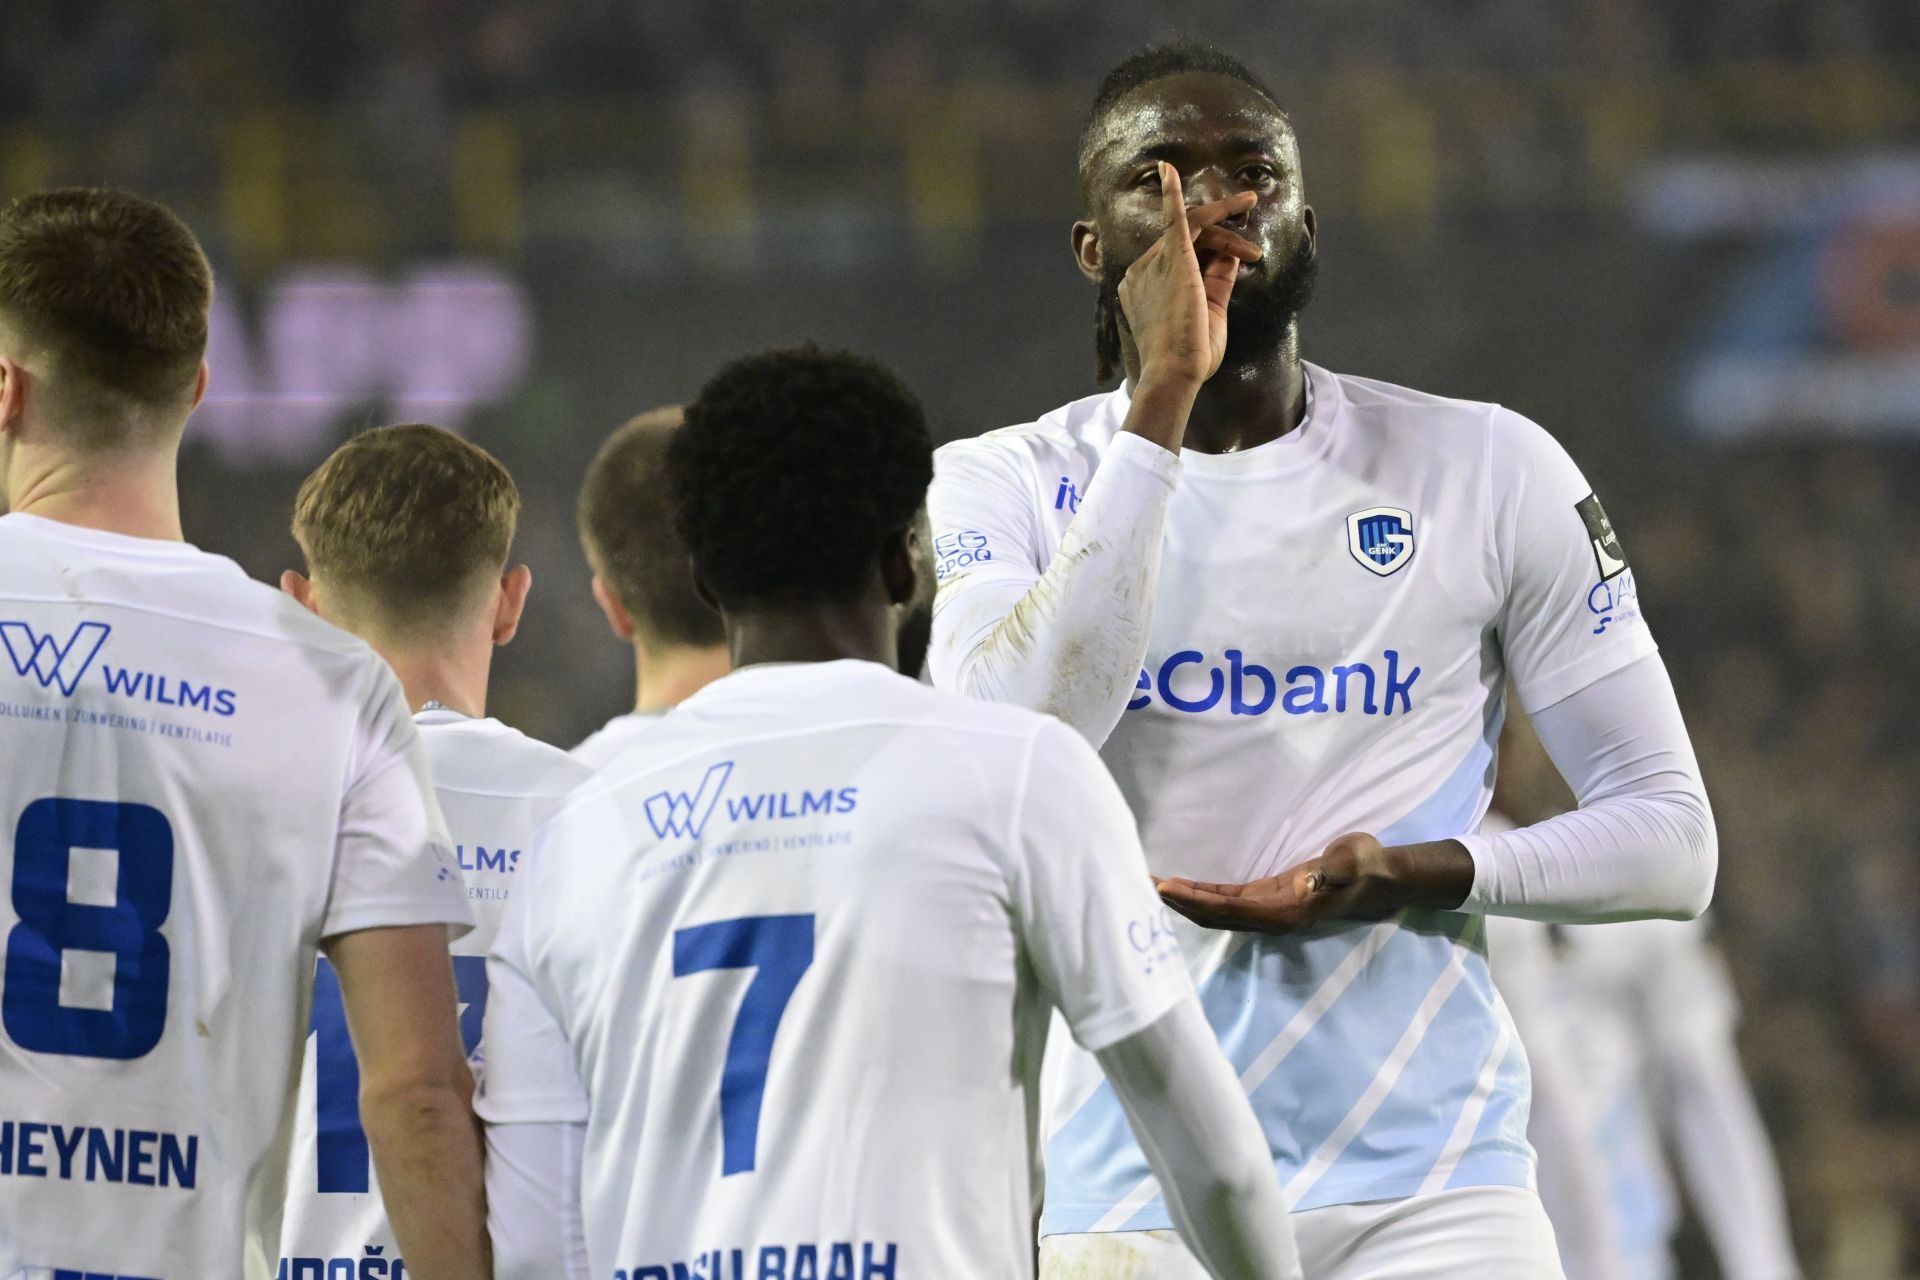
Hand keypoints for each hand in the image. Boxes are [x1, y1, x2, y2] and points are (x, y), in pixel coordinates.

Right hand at [1118, 163, 1261, 390]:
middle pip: (1188, 240)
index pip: (1183, 256)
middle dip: (1223, 235)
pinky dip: (1170, 192)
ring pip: (1194, 230)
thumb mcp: (1210, 312)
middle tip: (1251, 227)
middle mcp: (1143, 270)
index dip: (1213, 254)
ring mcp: (1154, 264)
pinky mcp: (1172, 259)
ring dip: (1226, 224)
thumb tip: (1232, 253)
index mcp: (1146, 286)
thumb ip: (1218, 280)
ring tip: (1250, 205)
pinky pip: (1172, 218)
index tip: (1239, 258)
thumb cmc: (1190, 355)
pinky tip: (1168, 169)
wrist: (1175, 372)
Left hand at [1156, 832, 1429, 934]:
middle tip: (1141, 886)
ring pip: (1216, 911)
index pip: (1232, 909)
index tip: (1166, 889)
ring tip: (1150, 886)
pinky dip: (1201, 895)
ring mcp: (1269, 910)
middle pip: (1214, 916)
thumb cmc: (1366, 864)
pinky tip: (1180, 886)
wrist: (1380, 878)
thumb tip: (1320, 874)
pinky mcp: (1267, 900)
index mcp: (1288, 910)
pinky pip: (1226, 902)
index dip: (1197, 901)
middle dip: (1178, 904)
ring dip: (1184, 901)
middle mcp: (1272, 917)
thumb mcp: (1357, 858)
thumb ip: (1340, 866)